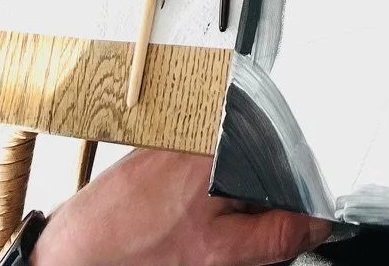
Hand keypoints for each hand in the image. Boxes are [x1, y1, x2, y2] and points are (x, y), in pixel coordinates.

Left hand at [34, 149, 333, 265]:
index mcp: (225, 148)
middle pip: (261, 171)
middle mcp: (207, 135)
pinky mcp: (166, 152)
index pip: (286, 171)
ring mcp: (186, 142)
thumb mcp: (216, 254)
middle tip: (246, 242)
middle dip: (265, 209)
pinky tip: (185, 228)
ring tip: (208, 237)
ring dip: (238, 209)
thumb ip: (272, 237)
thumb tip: (316, 225)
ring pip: (235, 177)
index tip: (299, 231)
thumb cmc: (133, 250)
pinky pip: (208, 175)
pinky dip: (210, 204)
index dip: (298, 207)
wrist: (72, 253)